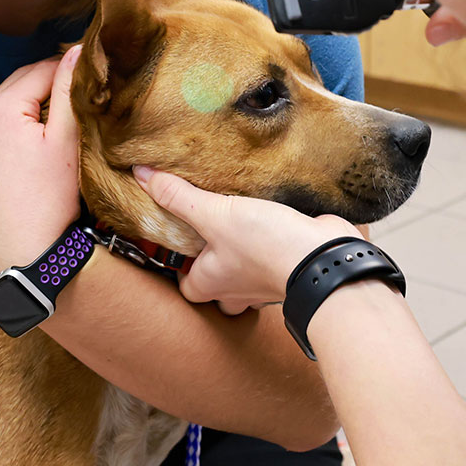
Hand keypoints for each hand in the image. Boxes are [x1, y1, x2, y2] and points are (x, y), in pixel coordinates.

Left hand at [0, 45, 82, 277]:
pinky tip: (26, 162)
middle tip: (75, 98)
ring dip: (23, 116)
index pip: (39, 71)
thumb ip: (69, 90)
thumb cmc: (50, 200)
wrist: (23, 258)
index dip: (68, 69)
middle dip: (43, 90)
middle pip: (14, 91)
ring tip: (52, 131)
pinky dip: (5, 145)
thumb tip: (76, 51)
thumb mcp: (66, 140)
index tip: (89, 76)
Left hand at [133, 167, 357, 314]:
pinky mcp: (291, 263)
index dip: (181, 268)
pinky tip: (273, 213)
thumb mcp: (214, 214)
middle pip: (218, 284)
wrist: (324, 257)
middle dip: (215, 262)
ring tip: (240, 216)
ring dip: (244, 250)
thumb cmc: (265, 245)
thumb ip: (178, 196)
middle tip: (211, 229)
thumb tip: (140, 176)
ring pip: (248, 271)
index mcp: (212, 284)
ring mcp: (267, 281)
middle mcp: (238, 290)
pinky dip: (273, 238)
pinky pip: (275, 254)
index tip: (179, 241)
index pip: (186, 286)